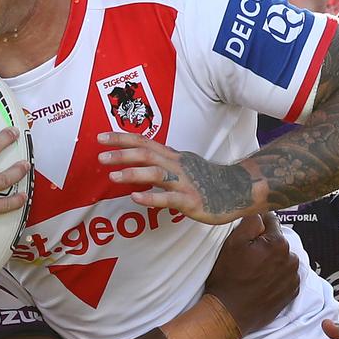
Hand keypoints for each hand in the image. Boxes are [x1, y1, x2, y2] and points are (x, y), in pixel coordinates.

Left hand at [98, 132, 255, 224]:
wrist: (238, 190)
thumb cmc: (207, 180)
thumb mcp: (183, 166)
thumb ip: (162, 164)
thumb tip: (138, 163)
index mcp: (173, 156)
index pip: (144, 142)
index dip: (122, 139)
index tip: (100, 138)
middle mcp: (176, 165)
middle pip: (147, 154)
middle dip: (122, 154)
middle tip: (100, 156)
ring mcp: (184, 182)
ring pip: (156, 174)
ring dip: (133, 174)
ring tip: (112, 176)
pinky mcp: (190, 200)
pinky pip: (169, 198)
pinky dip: (151, 198)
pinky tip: (136, 199)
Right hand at [203, 213, 299, 334]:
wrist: (229, 313)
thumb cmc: (228, 277)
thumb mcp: (233, 243)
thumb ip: (251, 221)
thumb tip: (260, 210)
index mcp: (278, 243)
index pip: (271, 220)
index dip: (257, 225)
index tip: (247, 234)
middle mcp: (291, 259)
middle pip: (278, 240)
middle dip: (265, 243)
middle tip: (247, 256)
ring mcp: (293, 277)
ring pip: (283, 258)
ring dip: (272, 259)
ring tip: (254, 271)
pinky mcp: (291, 293)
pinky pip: (286, 275)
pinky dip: (276, 275)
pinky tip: (261, 282)